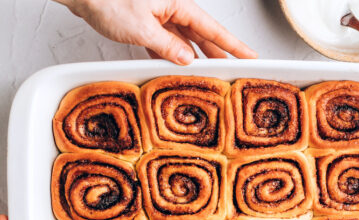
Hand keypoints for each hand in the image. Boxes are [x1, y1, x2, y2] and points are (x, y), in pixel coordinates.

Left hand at [54, 0, 256, 64]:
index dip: (233, 44)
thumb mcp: (141, 28)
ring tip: (207, 73)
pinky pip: (165, 41)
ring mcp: (159, 15)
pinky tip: (175, 67)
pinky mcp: (146, 22)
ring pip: (184, 40)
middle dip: (217, 53)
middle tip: (234, 70)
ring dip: (193, 57)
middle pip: (202, 35)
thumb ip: (167, 47)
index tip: (250, 55)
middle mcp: (172, 8)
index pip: (212, 29)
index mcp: (178, 4)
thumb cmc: (108, 0)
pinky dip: (171, 54)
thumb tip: (187, 59)